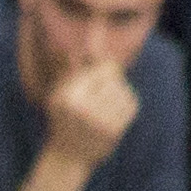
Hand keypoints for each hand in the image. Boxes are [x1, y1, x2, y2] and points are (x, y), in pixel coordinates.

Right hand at [42, 50, 142, 171]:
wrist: (67, 157)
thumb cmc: (63, 118)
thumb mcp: (60, 91)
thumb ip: (73, 64)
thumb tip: (91, 33)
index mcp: (69, 95)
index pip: (104, 68)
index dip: (107, 69)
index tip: (104, 75)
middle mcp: (83, 108)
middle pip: (114, 77)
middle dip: (109, 83)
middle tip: (97, 98)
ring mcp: (100, 121)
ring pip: (123, 91)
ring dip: (116, 96)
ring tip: (101, 110)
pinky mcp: (114, 131)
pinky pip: (129, 105)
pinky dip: (124, 109)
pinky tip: (111, 118)